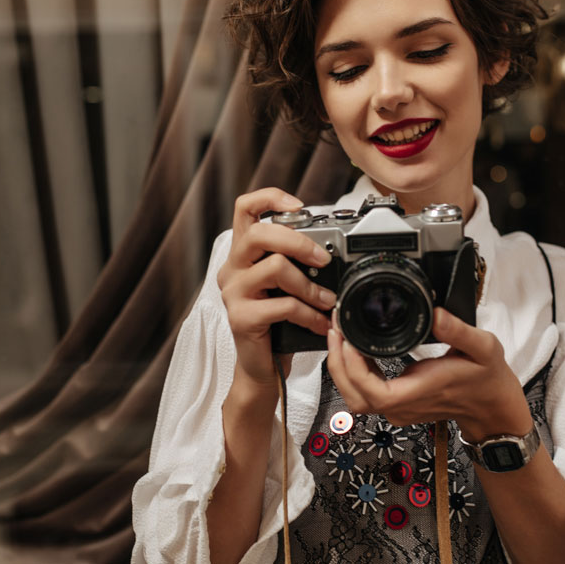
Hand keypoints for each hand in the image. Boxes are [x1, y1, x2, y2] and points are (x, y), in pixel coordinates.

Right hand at [217, 188, 334, 390]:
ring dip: (309, 284)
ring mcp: (233, 293)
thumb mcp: (286, 285)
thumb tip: (331, 251)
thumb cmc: (278, 323)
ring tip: (327, 300)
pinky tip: (320, 323)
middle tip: (324, 259)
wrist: (262, 367)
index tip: (299, 206)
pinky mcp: (241, 317)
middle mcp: (232, 268)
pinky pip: (282, 305)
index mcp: (242, 254)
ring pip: (274, 267)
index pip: (244, 208)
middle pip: (260, 234)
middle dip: (299, 242)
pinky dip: (308, 314)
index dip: (270, 197)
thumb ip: (296, 263)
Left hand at [325, 307, 531, 440]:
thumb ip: (459, 330)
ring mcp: (399, 409)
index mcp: (420, 391)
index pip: (373, 391)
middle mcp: (404, 405)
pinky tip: (355, 350)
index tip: (348, 338)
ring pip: (355, 399)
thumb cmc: (488, 379)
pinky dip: (353, 374)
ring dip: (342, 369)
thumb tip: (436, 313)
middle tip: (336, 329)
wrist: (492, 406)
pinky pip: (365, 395)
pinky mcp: (397, 406)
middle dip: (337, 364)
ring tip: (340, 337)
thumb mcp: (483, 347)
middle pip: (354, 397)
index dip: (352, 367)